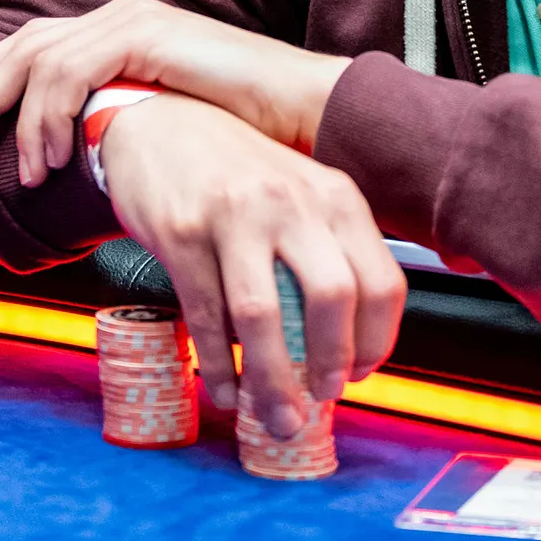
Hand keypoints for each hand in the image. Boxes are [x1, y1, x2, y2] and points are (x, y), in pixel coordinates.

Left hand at [0, 0, 350, 187]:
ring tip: (28, 172)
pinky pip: (68, 75)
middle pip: (26, 46)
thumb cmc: (249, 126)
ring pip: (38, 64)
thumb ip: (125, 114)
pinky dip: (49, 119)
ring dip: (19, 123)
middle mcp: (121, 13)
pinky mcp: (141, 36)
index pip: (40, 42)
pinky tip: (54, 158)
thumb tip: (85, 146)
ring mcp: (130, 19)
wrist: (302, 109)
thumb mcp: (170, 116)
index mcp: (126, 26)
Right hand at [97, 93, 403, 429]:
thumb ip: (330, 248)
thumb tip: (350, 338)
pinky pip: (206, 315)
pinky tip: (227, 391)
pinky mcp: (183, 234)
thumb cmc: (236, 169)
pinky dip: (219, 365)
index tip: (361, 374)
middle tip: (320, 398)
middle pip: (334, 297)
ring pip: (264, 316)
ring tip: (276, 417)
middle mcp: (293, 202)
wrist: (158, 122)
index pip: (381, 281)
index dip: (377, 341)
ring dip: (273, 380)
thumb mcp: (301, 193)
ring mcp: (236, 217)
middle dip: (331, 363)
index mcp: (335, 196)